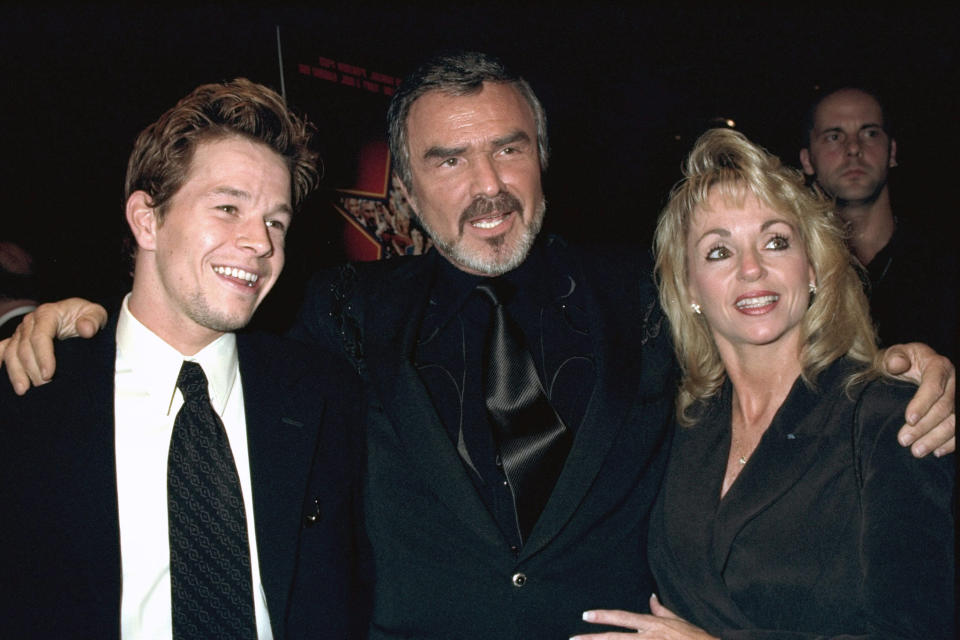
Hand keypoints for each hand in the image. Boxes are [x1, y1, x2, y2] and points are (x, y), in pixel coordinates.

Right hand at [1, 298, 106, 394]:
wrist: (79, 316)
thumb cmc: (87, 316)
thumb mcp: (97, 314)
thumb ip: (93, 320)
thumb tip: (86, 329)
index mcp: (48, 314)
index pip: (40, 337)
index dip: (43, 356)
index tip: (49, 374)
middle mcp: (30, 322)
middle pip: (24, 348)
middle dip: (32, 369)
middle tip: (44, 386)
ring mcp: (21, 332)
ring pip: (11, 353)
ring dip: (16, 373)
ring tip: (23, 390)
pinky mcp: (17, 340)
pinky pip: (2, 349)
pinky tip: (1, 375)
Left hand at [572, 595, 717, 639]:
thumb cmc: (696, 638)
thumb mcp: (678, 620)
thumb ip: (661, 610)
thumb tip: (651, 597)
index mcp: (651, 625)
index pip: (622, 617)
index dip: (603, 616)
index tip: (586, 615)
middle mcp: (648, 638)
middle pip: (615, 639)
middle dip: (593, 639)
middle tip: (573, 639)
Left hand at [882, 343, 954, 456]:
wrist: (910, 367)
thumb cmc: (899, 362)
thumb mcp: (892, 356)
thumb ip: (893, 358)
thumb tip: (895, 364)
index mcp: (938, 366)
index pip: (934, 385)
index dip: (922, 403)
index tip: (908, 419)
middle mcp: (953, 382)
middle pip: (944, 407)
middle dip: (924, 426)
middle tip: (904, 441)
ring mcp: (958, 397)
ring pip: (954, 421)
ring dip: (936, 439)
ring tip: (917, 451)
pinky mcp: (958, 411)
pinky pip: (959, 429)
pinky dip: (950, 443)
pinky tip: (936, 452)